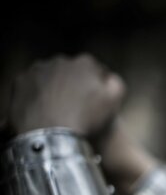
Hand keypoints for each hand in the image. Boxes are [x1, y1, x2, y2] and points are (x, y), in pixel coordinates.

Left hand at [7, 54, 124, 136]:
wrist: (52, 134)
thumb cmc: (87, 119)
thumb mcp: (114, 101)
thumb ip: (116, 83)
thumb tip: (109, 76)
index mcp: (86, 63)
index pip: (95, 70)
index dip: (98, 86)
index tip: (96, 101)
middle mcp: (61, 60)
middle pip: (72, 71)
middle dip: (76, 84)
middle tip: (78, 107)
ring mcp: (38, 69)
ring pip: (51, 77)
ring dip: (56, 88)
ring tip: (60, 109)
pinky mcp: (21, 81)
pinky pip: (32, 86)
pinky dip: (38, 94)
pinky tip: (45, 109)